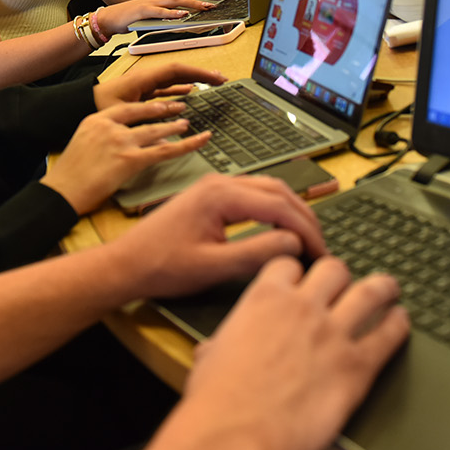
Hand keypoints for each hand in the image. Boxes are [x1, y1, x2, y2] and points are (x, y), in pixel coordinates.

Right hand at [41, 101, 212, 213]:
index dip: (146, 107)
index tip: (159, 105)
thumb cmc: (69, 175)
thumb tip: (127, 144)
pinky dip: (185, 146)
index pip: (126, 109)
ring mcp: (120, 141)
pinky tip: (198, 141)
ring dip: (175, 128)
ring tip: (188, 125)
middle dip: (164, 113)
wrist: (62, 190)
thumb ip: (103, 139)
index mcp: (95, 120)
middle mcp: (109, 127)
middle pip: (144, 116)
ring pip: (156, 131)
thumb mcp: (82, 146)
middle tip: (180, 109)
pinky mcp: (130, 159)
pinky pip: (164, 151)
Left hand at [92, 61, 226, 112]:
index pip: (177, 70)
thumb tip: (177, 113)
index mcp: (144, 78)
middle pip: (180, 72)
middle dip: (201, 74)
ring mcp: (145, 85)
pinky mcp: (142, 94)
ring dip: (193, 81)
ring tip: (212, 85)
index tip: (215, 78)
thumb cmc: (98, 106)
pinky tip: (191, 93)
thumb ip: (151, 111)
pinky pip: (166, 89)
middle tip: (222, 80)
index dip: (198, 72)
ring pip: (175, 80)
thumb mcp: (125, 110)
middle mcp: (147, 78)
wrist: (80, 106)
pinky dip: (181, 90)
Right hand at [99, 0, 227, 33]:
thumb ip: (170, 11)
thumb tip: (188, 15)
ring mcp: (152, 3)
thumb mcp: (156, 10)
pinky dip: (172, 14)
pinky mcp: (143, 12)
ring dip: (194, 3)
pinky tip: (183, 16)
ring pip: (177, 0)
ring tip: (208, 6)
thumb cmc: (134, 15)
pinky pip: (160, 12)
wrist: (111, 17)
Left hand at [106, 175, 326, 299]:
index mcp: (221, 195)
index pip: (279, 205)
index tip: (321, 253)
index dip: (306, 229)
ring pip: (267, 190)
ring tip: (307, 241)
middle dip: (304, 218)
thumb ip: (256, 253)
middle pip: (278, 190)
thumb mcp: (213, 266)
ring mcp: (214, 186)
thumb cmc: (163, 267)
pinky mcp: (210, 196)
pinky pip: (253, 195)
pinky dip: (274, 210)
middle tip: (321, 247)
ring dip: (291, 212)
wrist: (127, 264)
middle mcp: (220, 183)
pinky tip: (281, 230)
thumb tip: (294, 244)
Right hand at [176, 259, 408, 449]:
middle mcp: (302, 307)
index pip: (288, 265)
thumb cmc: (217, 400)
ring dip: (381, 288)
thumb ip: (226, 342)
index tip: (301, 278)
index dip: (297, 271)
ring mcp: (333, 334)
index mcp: (264, 298)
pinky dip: (398, 326)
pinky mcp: (356, 366)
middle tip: (344, 283)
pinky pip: (388, 337)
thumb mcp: (211, 354)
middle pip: (334, 270)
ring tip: (389, 288)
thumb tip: (219, 350)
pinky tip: (401, 322)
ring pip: (369, 293)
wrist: (237, 433)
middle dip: (339, 275)